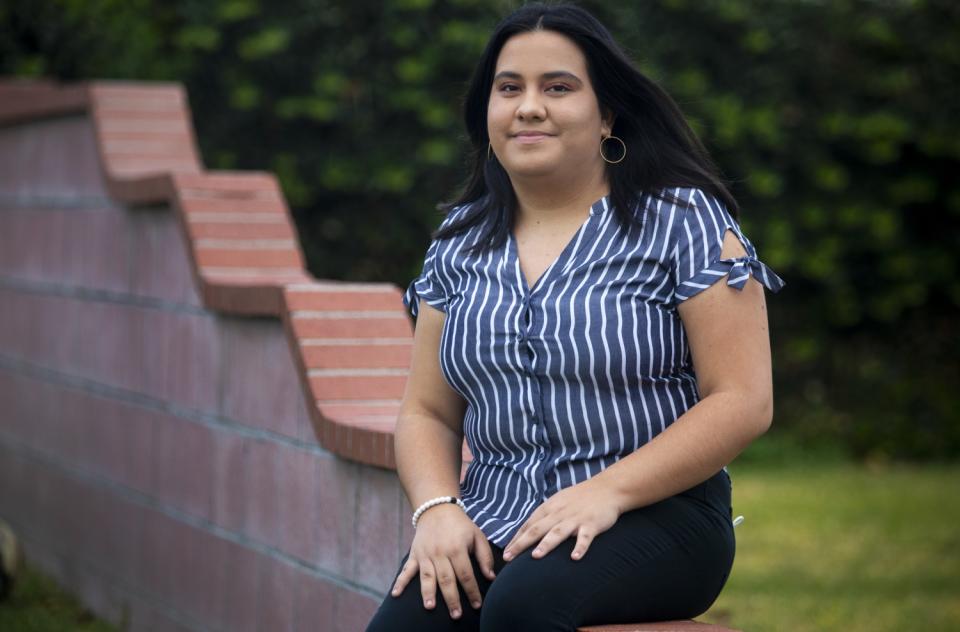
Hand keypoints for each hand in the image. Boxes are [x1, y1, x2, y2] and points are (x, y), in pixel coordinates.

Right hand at [391, 504, 495, 618]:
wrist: (437, 508)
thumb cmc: (460, 525)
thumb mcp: (477, 535)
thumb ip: (484, 556)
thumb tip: (491, 577)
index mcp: (457, 548)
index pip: (466, 574)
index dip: (472, 591)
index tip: (477, 604)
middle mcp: (440, 552)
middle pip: (446, 579)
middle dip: (452, 599)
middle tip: (456, 615)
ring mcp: (425, 554)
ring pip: (427, 577)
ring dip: (428, 593)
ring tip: (430, 607)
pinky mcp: (415, 554)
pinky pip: (406, 569)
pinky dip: (400, 582)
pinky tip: (395, 594)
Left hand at [502, 477, 621, 561]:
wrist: (607, 488)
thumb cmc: (580, 498)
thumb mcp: (558, 502)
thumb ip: (544, 516)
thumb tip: (528, 531)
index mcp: (550, 508)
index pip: (528, 525)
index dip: (516, 539)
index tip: (506, 553)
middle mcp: (559, 513)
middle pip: (537, 529)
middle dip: (521, 544)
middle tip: (508, 557)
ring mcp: (575, 519)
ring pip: (558, 532)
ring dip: (546, 544)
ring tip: (536, 556)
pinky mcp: (592, 524)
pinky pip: (585, 537)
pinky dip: (580, 547)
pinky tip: (575, 558)